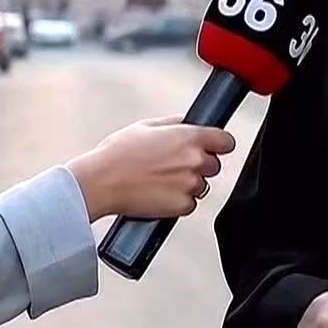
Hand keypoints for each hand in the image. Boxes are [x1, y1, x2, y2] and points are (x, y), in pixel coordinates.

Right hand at [66, 115, 235, 220]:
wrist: (101, 182)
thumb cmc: (117, 155)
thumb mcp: (144, 126)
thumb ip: (172, 123)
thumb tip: (185, 121)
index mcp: (189, 138)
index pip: (225, 141)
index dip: (219, 144)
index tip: (214, 147)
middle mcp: (194, 161)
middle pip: (214, 165)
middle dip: (198, 166)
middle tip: (174, 166)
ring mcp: (190, 185)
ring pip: (201, 186)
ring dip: (187, 185)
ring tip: (161, 181)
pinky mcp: (182, 206)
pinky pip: (189, 204)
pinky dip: (178, 202)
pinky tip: (158, 194)